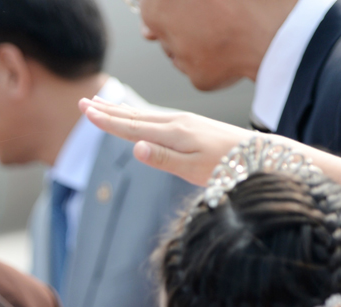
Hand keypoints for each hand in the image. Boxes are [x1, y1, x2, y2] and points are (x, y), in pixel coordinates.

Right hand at [79, 97, 252, 185]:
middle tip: (83, 102)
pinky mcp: (190, 125)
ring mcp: (183, 122)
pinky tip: (135, 116)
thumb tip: (135, 148)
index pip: (131, 127)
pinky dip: (138, 114)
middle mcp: (175, 123)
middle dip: (107, 110)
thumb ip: (163, 159)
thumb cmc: (226, 168)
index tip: (86, 112)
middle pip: (133, 116)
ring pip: (143, 115)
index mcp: (172, 134)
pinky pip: (156, 117)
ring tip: (101, 104)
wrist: (257, 155)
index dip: (107, 121)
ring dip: (120, 110)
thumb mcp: (193, 169)